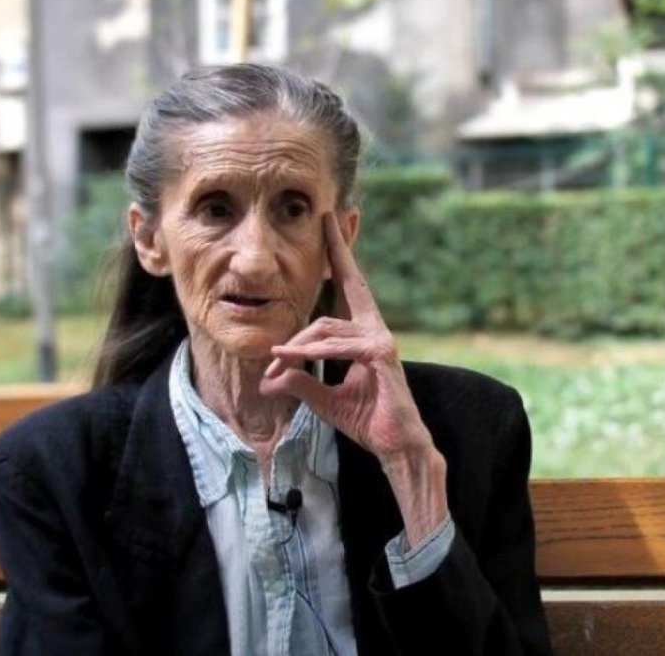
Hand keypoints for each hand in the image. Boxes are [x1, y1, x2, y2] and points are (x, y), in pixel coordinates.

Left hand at [260, 211, 446, 544]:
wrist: (395, 445)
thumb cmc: (366, 420)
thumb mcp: (324, 400)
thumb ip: (299, 383)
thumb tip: (269, 377)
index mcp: (363, 334)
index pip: (348, 288)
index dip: (340, 255)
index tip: (330, 224)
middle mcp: (374, 329)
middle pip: (348, 284)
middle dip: (337, 249)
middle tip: (325, 218)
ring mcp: (381, 339)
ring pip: (326, 328)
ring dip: (295, 346)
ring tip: (273, 364)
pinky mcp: (381, 355)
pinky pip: (338, 347)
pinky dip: (311, 353)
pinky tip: (288, 357)